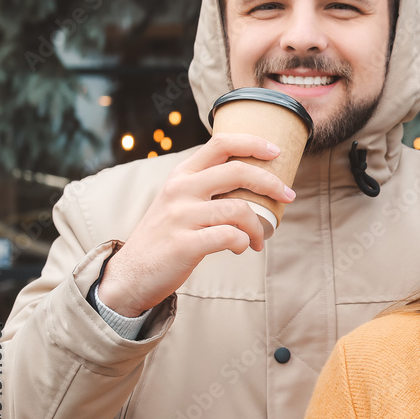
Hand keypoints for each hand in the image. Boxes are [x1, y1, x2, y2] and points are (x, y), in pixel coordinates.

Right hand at [97, 133, 295, 316]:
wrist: (130, 276)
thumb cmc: (165, 238)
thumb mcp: (178, 202)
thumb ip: (205, 188)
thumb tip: (252, 182)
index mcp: (181, 175)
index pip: (221, 144)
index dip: (253, 143)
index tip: (276, 152)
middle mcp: (180, 190)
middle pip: (237, 171)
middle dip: (271, 183)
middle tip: (289, 196)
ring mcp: (181, 217)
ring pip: (239, 209)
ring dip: (259, 226)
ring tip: (260, 239)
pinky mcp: (184, 244)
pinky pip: (229, 237)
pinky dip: (243, 243)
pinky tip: (241, 248)